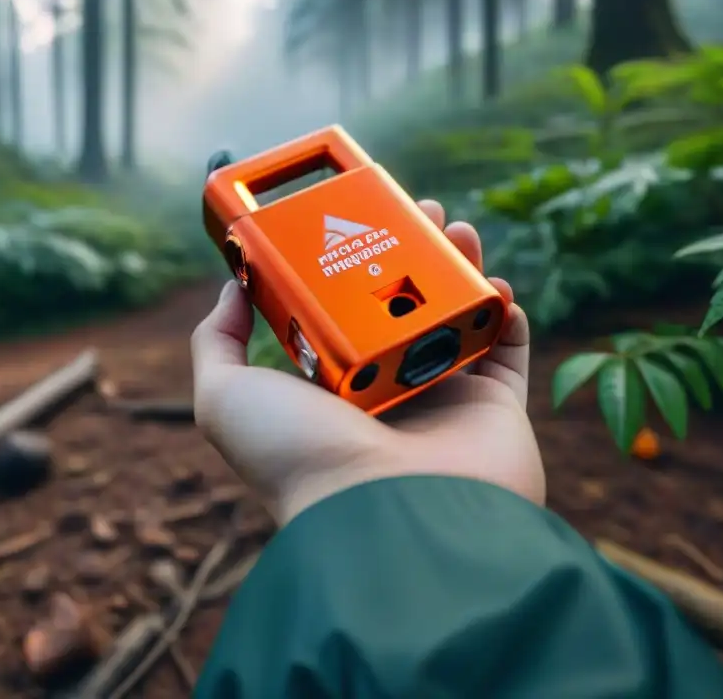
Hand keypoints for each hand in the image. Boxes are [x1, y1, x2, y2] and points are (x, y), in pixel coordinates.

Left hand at [191, 199, 543, 524]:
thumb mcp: (226, 396)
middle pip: (407, 303)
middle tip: (421, 210)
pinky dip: (503, 312)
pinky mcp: (495, 409)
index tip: (357, 219)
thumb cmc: (299, 456)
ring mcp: (445, 399)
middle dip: (415, 249)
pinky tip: (493, 283)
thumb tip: (233, 288)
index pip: (346, 312)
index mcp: (334, 386)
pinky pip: (506, 349)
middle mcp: (390, 391)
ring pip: (457, 315)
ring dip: (461, 266)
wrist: (382, 512)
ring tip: (457, 229)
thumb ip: (217, 341)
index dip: (353, 261)